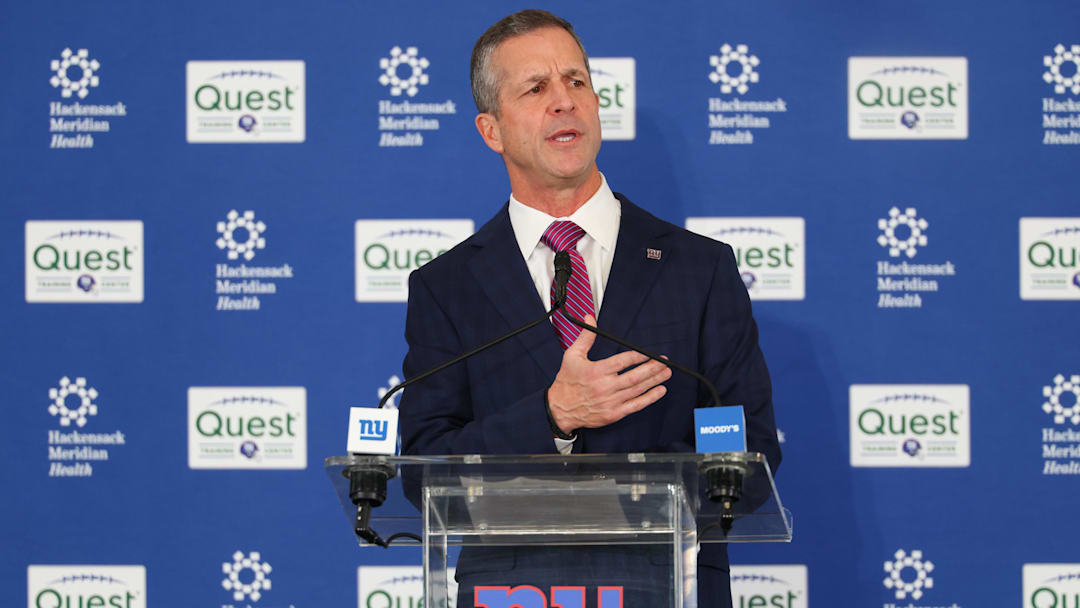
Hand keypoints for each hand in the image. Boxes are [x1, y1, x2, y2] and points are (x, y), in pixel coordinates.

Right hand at [547, 314, 671, 433]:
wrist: (560, 409)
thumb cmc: (567, 382)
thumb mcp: (572, 356)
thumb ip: (585, 337)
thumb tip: (590, 317)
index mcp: (596, 371)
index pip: (622, 361)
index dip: (638, 357)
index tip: (648, 353)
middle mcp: (605, 387)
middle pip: (634, 376)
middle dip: (652, 368)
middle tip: (664, 362)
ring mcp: (611, 401)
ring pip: (638, 389)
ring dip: (654, 380)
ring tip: (666, 373)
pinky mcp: (614, 414)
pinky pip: (636, 405)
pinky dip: (650, 398)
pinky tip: (660, 390)